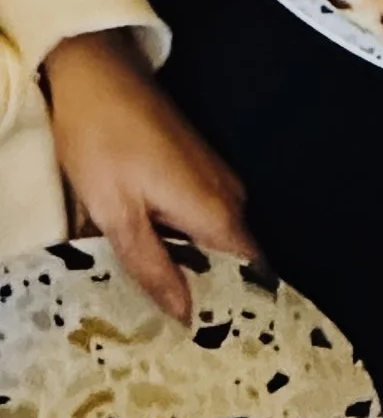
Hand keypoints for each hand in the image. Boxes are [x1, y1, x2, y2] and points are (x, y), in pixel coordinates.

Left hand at [41, 30, 254, 322]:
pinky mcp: (201, 171)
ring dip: (198, 269)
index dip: (239, 311)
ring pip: (218, 243)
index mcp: (216, 214)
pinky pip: (206, 220)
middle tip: (190, 334)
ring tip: (171, 303)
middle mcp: (231, 199)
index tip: (224, 344)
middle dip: (215, 296)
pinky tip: (160, 257)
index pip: (251, 278)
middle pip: (236, 264)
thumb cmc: (101, 138)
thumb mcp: (115, 211)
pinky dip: (188, 243)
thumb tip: (185, 316)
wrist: (95, 73)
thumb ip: (153, 268)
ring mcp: (219, 182)